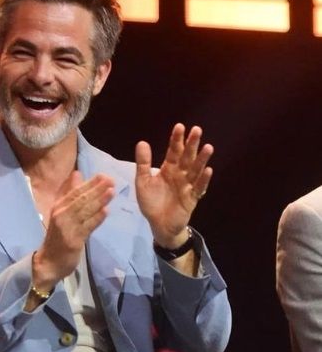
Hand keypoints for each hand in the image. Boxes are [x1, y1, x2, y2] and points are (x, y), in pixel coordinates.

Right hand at [33, 171, 114, 289]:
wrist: (49, 262)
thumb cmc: (58, 236)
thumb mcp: (61, 213)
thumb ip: (70, 194)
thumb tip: (78, 174)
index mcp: (58, 207)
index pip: (75, 192)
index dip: (89, 183)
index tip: (103, 175)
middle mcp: (61, 215)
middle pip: (81, 199)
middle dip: (96, 189)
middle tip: (111, 180)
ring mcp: (67, 228)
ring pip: (85, 211)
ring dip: (99, 201)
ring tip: (112, 192)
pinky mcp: (73, 240)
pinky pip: (87, 227)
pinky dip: (96, 218)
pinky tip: (106, 211)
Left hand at [135, 123, 212, 247]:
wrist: (159, 225)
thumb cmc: (152, 203)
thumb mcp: (143, 182)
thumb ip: (143, 164)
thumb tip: (142, 142)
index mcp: (168, 169)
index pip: (174, 151)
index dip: (176, 139)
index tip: (180, 126)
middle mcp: (180, 174)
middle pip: (187, 157)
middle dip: (192, 144)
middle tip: (197, 130)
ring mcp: (187, 186)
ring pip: (196, 170)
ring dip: (202, 159)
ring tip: (208, 147)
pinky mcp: (192, 198)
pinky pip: (199, 188)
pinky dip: (203, 180)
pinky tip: (208, 170)